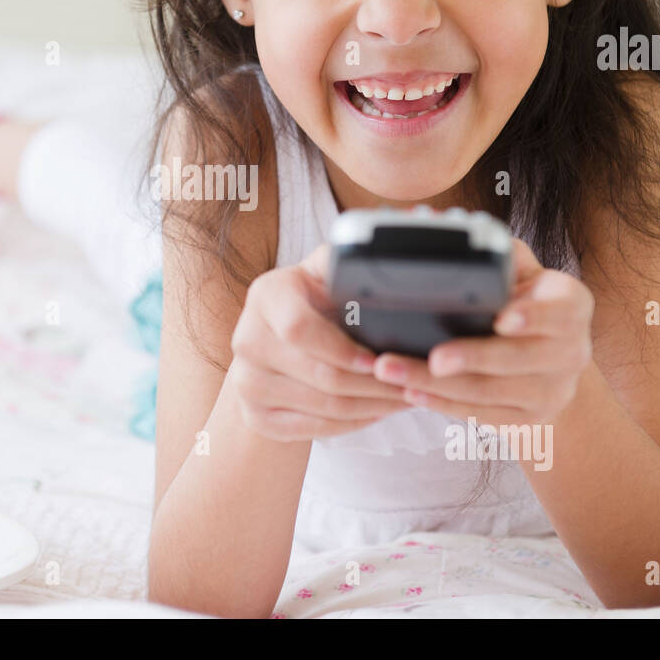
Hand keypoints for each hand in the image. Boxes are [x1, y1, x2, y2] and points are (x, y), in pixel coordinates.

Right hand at [227, 243, 413, 441]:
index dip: (343, 349)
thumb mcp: (327, 271)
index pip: (299, 329)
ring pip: (322, 408)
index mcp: (266, 295)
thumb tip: (405, 229)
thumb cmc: (314, 300)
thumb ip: (353, 257)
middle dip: (375, 385)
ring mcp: (246, 382)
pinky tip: (379, 411)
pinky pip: (314, 430)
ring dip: (373, 407)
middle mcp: (246, 339)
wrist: (271, 344)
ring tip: (406, 397)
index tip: (382, 358)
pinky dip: (354, 424)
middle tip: (413, 384)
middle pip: (319, 376)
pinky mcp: (254, 416)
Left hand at [373, 237, 594, 425]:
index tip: (502, 318)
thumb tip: (432, 221)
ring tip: (394, 373)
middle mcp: (572, 351)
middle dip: (472, 358)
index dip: (533, 316)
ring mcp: (553, 390)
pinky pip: (483, 416)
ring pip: (492, 392)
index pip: (560, 311)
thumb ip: (490, 249)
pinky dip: (443, 405)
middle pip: (518, 359)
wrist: (551, 364)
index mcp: (571, 306)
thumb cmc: (522, 302)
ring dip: (439, 385)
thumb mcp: (519, 271)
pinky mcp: (531, 420)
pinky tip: (412, 393)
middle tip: (434, 358)